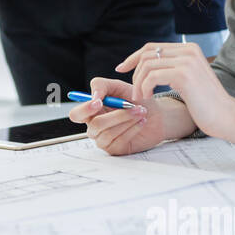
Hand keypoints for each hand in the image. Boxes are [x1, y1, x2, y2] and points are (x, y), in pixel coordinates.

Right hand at [67, 77, 194, 155]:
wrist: (157, 114)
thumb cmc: (137, 100)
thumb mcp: (119, 86)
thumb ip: (101, 85)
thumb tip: (93, 97)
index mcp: (92, 111)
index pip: (77, 114)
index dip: (85, 109)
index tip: (99, 102)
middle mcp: (95, 126)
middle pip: (94, 125)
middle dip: (116, 115)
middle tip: (131, 106)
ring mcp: (104, 139)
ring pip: (108, 133)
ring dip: (127, 120)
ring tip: (141, 111)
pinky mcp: (116, 149)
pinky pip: (119, 140)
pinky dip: (132, 129)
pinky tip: (141, 121)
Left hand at [117, 41, 234, 139]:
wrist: (227, 117)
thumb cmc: (206, 105)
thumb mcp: (189, 80)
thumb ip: (173, 68)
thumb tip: (147, 65)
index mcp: (190, 49)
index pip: (153, 47)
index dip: (133, 57)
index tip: (121, 68)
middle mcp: (188, 50)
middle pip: (147, 53)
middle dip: (134, 72)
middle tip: (133, 91)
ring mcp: (187, 60)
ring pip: (147, 65)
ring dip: (138, 83)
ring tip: (141, 98)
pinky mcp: (184, 74)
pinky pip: (152, 76)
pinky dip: (144, 87)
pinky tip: (147, 98)